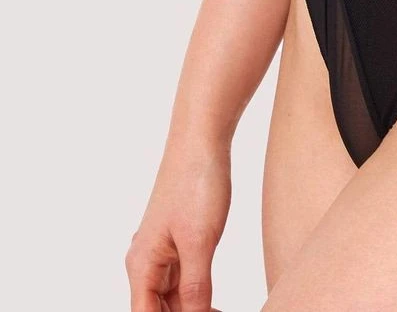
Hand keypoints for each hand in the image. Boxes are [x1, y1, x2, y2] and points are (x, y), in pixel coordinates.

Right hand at [126, 135, 230, 311]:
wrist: (201, 138)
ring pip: (171, 299)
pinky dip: (198, 296)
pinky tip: (216, 303)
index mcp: (142, 265)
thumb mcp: (200, 241)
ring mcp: (162, 251)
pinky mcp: (178, 241)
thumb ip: (195, 287)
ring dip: (192, 310)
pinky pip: (183, 281)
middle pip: (158, 309)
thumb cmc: (195, 183)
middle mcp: (146, 262)